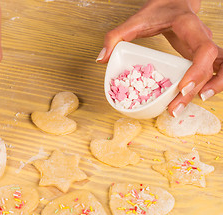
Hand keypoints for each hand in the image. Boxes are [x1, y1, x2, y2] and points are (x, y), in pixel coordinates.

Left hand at [96, 0, 221, 116]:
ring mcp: (207, 46)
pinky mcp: (204, 55)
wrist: (173, 2)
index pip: (204, 50)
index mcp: (189, 27)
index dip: (197, 71)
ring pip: (222, 68)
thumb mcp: (134, 21)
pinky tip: (196, 96)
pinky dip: (213, 83)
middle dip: (199, 88)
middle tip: (177, 107)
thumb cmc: (158, 11)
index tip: (182, 88)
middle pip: (213, 65)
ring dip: (215, 86)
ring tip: (194, 102)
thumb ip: (115, 37)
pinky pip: (217, 69)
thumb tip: (101, 59)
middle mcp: (203, 38)